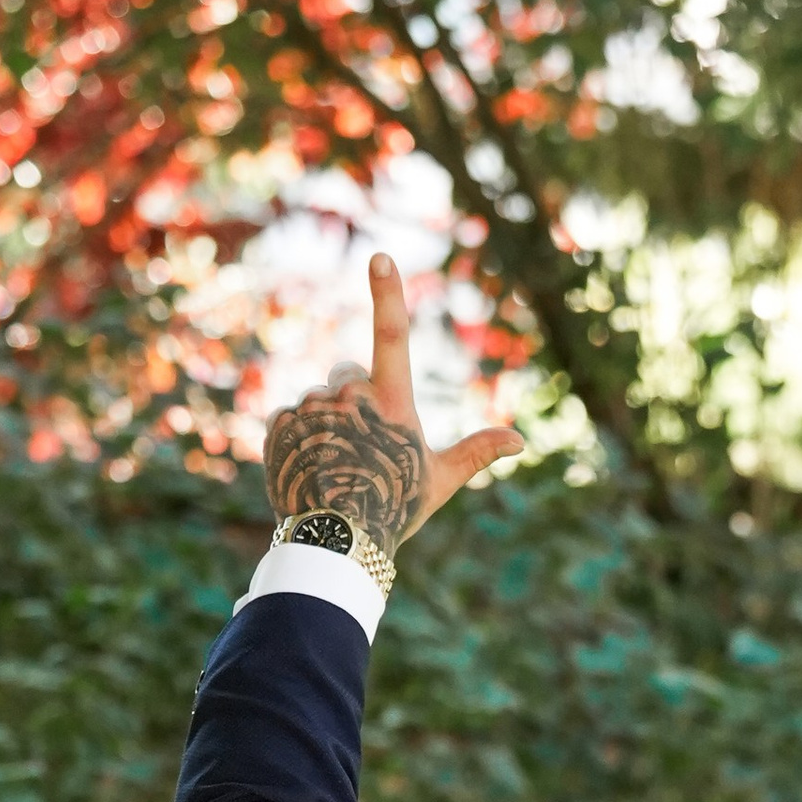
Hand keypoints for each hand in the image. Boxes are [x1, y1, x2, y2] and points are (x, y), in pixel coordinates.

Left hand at [261, 255, 520, 558]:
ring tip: (338, 466)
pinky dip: (302, 438)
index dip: (387, 294)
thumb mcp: (440, 481)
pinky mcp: (281, 421)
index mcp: (391, 402)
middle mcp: (350, 395)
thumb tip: (519, 440)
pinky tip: (314, 469)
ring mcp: (313, 406)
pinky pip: (293, 417)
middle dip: (356, 398)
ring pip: (321, 399)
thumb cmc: (396, 510)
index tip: (380, 257)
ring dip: (329, 423)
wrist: (336, 544)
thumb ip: (475, 451)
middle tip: (366, 449)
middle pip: (350, 374)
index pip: (392, 336)